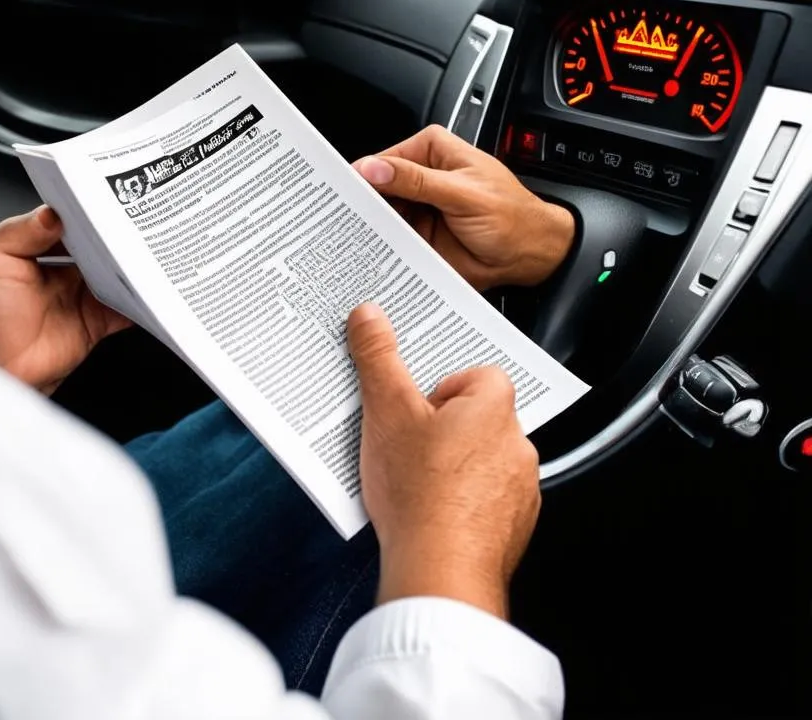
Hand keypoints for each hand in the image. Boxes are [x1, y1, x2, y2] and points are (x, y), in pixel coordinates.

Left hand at [0, 206, 132, 394]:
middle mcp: (52, 269)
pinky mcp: (94, 319)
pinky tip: (150, 284)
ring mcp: (76, 293)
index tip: (97, 200)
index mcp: (24, 247)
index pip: (59, 219)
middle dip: (108, 232)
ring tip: (142, 247)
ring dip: (127, 260)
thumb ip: (21, 230)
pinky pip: (126, 303)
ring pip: (112, 267)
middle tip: (126, 222)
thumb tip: (54, 211)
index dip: (78, 209)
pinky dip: (141, 296)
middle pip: (91, 241)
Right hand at [347, 303, 540, 619]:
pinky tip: (431, 513)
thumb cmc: (419, 494)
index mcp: (492, 410)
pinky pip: (489, 501)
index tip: (419, 405)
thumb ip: (378, 358)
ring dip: (458, 466)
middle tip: (410, 443)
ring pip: (486, 461)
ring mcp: (519, 490)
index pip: (481, 376)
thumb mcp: (386, 411)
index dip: (445, 388)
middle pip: (481, 419)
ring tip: (416, 482)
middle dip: (447, 428)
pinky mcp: (513, 528)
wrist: (439, 571)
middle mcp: (516, 446)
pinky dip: (465, 504)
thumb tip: (370, 317)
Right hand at [355, 125, 573, 289]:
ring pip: (381, 214)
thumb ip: (417, 181)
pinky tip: (369, 250)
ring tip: (350, 236)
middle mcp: (422, 176)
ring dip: (369, 225)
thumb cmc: (512, 217)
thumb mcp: (462, 194)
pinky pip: (392, 238)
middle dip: (362, 201)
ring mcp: (418, 207)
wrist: (531, 256)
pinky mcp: (418, 234)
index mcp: (433, 151)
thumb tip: (375, 168)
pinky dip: (381, 244)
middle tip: (339, 215)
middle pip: (378, 186)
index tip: (340, 190)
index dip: (362, 174)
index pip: (384, 159)